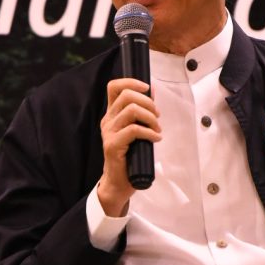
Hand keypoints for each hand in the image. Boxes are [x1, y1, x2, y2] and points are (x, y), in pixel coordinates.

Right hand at [97, 77, 160, 215]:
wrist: (118, 182)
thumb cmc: (130, 156)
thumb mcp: (136, 130)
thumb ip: (141, 113)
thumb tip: (152, 93)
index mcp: (112, 114)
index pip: (114, 87)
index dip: (131, 82)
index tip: (147, 88)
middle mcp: (108, 120)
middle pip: (126, 95)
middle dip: (147, 102)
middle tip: (157, 116)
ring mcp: (108, 132)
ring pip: (131, 110)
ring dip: (150, 118)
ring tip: (157, 129)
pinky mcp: (113, 145)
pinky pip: (134, 130)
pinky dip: (149, 132)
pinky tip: (156, 139)